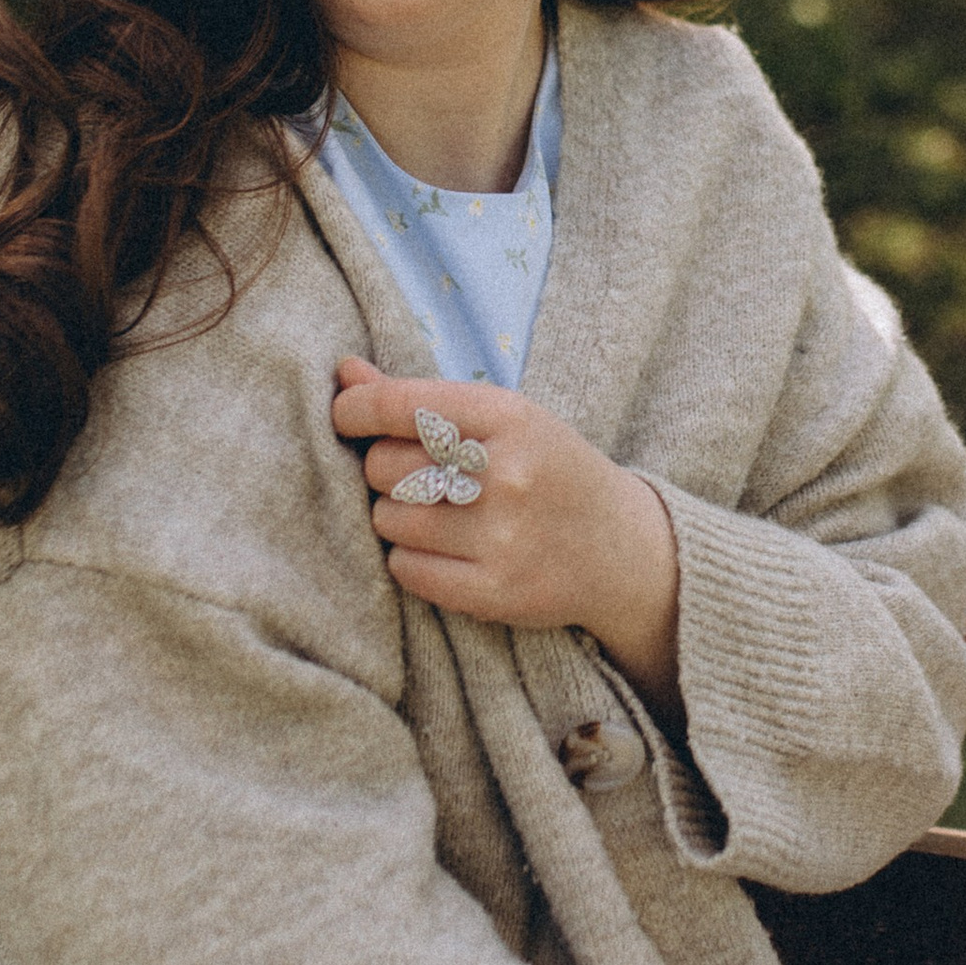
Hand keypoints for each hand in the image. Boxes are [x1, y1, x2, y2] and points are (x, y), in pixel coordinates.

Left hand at [331, 360, 681, 712]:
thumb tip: (344, 372)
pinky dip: (411, 559)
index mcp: (510, 417)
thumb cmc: (548, 470)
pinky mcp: (494, 592)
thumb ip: (420, 398)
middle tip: (420, 476)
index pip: (399, 404)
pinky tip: (445, 550)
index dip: (354, 408)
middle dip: (386, 470)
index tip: (347, 415)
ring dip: (396, 517)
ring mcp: (502, 538)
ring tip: (437, 515)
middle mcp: (506, 475)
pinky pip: (405, 569)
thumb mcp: (504, 418)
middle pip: (383, 466)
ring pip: (388, 520)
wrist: (622, 549)